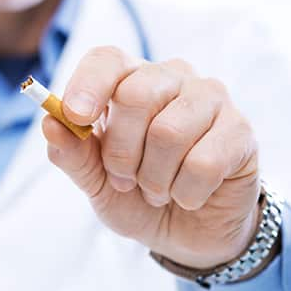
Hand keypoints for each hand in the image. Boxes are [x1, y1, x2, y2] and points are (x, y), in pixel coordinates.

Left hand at [43, 46, 259, 268]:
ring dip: (153, 179)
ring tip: (155, 190)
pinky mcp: (240, 130)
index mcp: (128, 80)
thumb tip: (49, 123)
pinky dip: (184, 193)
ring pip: (168, 132)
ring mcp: (209, 98)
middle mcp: (170, 77)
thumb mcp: (94, 181)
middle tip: (123, 179)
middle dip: (120, 152)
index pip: (106, 60)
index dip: (88, 84)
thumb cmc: (134, 195)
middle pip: (135, 94)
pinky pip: (203, 163)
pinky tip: (186, 195)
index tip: (76, 116)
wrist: (185, 230)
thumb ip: (72, 153)